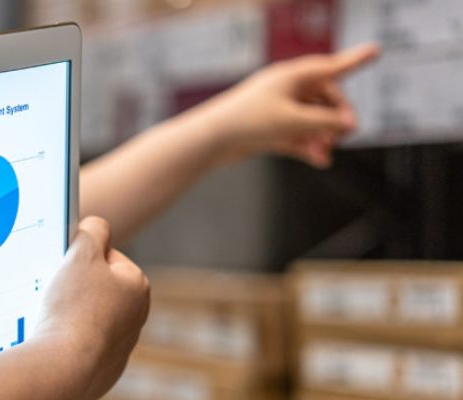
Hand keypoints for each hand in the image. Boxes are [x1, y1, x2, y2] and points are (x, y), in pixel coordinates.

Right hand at [34, 217, 149, 399]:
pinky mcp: (104, 369)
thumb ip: (92, 230)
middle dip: (75, 287)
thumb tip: (97, 226)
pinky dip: (68, 340)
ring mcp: (121, 346)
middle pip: (97, 287)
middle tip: (53, 291)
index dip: (80, 259)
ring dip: (70, 313)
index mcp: (137, 286)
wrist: (64, 368)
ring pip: (88, 316)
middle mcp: (136, 316)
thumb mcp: (81, 254)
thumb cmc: (74, 308)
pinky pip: (81, 345)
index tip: (63, 269)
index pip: (106, 257)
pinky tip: (55, 341)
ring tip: (51, 317)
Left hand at [199, 44, 379, 167]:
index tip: (376, 51)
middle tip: (345, 134)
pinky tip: (320, 161)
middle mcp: (284, 90)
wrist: (210, 141)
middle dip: (337, 116)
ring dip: (323, 135)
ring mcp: (276, 110)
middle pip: (325, 98)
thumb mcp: (295, 121)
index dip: (355, 60)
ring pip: (311, 120)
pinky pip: (297, 136)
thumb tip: (349, 124)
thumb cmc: (247, 122)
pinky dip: (308, 146)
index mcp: (291, 77)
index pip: (331, 67)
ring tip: (328, 152)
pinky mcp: (268, 130)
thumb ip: (326, 122)